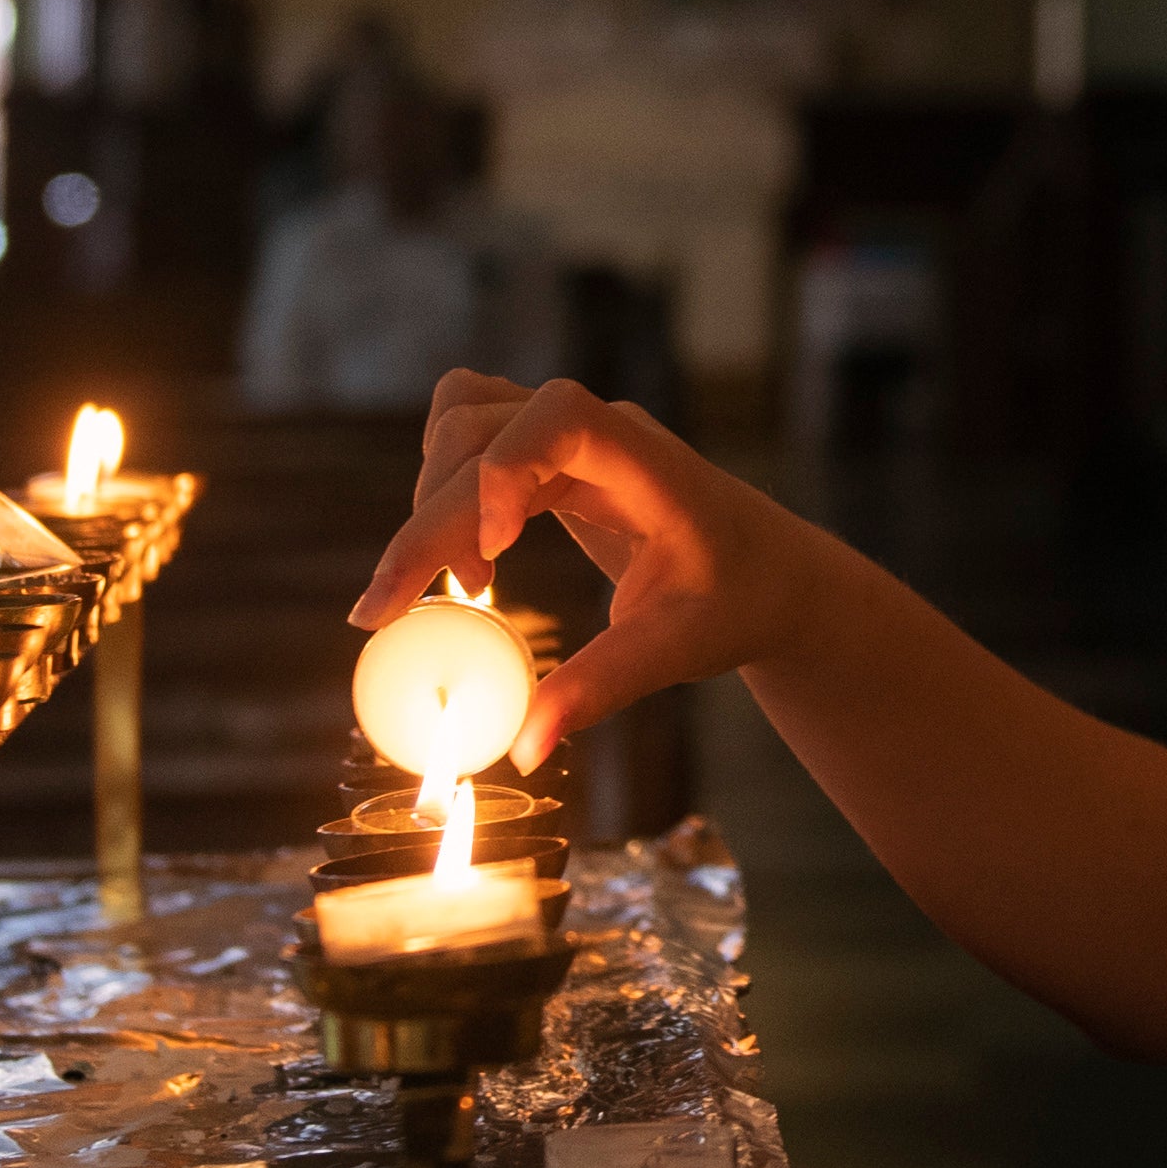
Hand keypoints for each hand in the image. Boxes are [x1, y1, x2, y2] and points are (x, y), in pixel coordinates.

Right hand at [348, 371, 816, 773]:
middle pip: (480, 429)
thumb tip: (524, 751)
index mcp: (645, 463)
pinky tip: (471, 559)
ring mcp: (574, 434)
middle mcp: (603, 431)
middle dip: (428, 518)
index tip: (489, 556)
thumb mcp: (675, 651)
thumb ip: (598, 690)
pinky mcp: (551, 454)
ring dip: (434, 495)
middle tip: (396, 611)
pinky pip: (473, 436)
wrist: (770, 574)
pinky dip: (446, 486)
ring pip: (464, 418)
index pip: (560, 416)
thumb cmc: (736, 602)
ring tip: (464, 584)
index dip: (505, 469)